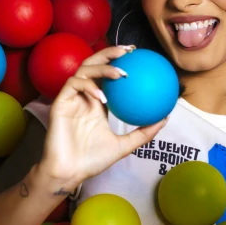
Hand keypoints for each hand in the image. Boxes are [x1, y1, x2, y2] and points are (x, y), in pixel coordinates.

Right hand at [40, 46, 167, 189]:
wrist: (70, 172)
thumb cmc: (93, 160)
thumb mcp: (125, 145)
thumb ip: (144, 132)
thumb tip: (166, 118)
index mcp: (97, 102)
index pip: (107, 75)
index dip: (119, 61)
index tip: (137, 55)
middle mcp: (84, 96)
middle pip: (95, 64)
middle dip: (111, 53)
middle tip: (130, 51)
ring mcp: (71, 98)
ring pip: (84, 70)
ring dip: (103, 68)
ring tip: (121, 73)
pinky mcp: (59, 103)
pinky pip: (73, 85)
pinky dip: (89, 87)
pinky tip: (103, 97)